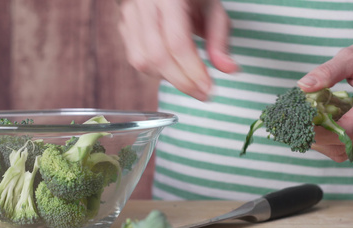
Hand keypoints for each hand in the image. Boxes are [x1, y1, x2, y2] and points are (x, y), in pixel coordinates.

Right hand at [117, 0, 238, 100]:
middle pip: (158, 57)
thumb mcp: (213, 9)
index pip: (177, 43)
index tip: (208, 88)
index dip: (193, 71)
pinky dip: (155, 71)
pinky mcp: (124, 26)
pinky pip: (136, 58)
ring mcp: (130, 15)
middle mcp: (144, 4)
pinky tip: (172, 69)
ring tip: (188, 79)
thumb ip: (220, 40)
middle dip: (182, 82)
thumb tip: (228, 70)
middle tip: (201, 93)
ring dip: (168, 78)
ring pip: (143, 62)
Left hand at [297, 26, 352, 161]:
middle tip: (299, 123)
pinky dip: (332, 141)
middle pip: (341, 146)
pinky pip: (349, 146)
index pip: (345, 131)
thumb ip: (327, 71)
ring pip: (344, 151)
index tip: (301, 123)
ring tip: (309, 124)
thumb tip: (303, 85)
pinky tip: (323, 125)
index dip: (320, 132)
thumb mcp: (352, 56)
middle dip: (317, 138)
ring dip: (323, 142)